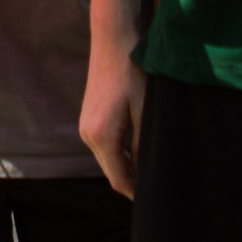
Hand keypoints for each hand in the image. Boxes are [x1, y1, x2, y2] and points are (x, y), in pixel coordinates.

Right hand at [79, 43, 145, 198]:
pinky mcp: (88, 117)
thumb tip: (146, 170)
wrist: (112, 40)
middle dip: (131, 183)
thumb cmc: (132, 72)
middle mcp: (87, 134)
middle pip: (111, 171)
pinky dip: (119, 154)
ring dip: (125, 168)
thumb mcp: (145, 109)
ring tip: (150, 173)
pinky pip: (104, 146)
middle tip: (155, 190)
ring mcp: (85, 126)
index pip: (118, 178)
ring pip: (107, 159)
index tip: (153, 201)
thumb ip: (143, 143)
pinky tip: (137, 152)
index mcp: (101, 136)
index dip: (134, 192)